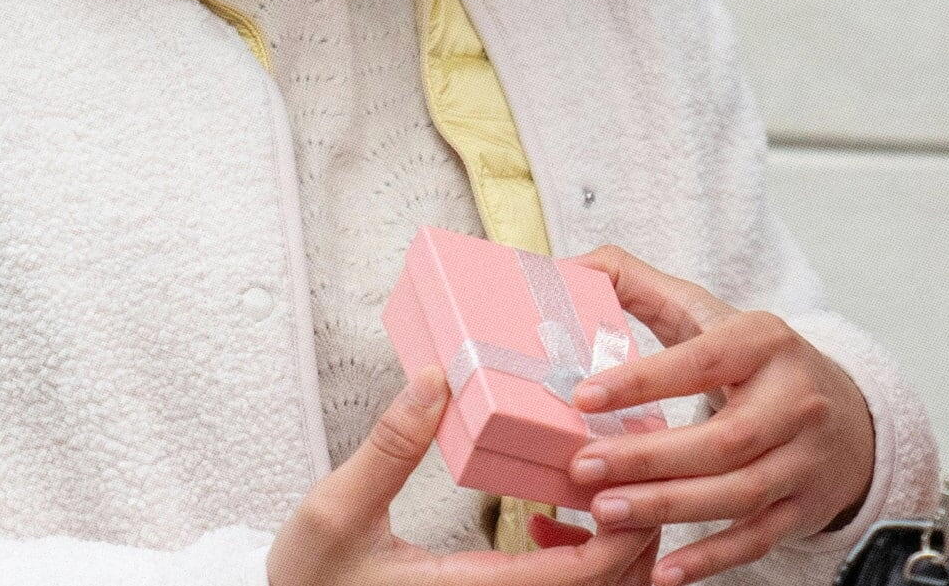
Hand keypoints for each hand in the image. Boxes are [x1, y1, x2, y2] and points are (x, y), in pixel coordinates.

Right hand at [270, 368, 660, 585]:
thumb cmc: (310, 584)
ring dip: (613, 545)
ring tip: (598, 482)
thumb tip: (434, 383)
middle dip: (638, 527)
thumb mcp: (333, 512)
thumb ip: (387, 450)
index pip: (585, 575)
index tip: (628, 464)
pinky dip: (578, 562)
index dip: (626, 523)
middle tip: (630, 458)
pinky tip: (546, 523)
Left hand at [562, 247, 875, 585]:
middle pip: (725, 438)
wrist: (847, 414)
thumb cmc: (755, 361)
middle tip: (582, 465)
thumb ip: (639, 286)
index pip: (703, 360)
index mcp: (764, 342)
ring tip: (605, 511)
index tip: (583, 395)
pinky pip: (757, 538)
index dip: (644, 380)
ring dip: (669, 507)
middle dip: (650, 457)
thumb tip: (570, 267)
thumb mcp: (709, 314)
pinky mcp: (803, 505)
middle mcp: (794, 399)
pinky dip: (712, 557)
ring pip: (739, 493)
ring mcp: (803, 458)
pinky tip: (663, 570)